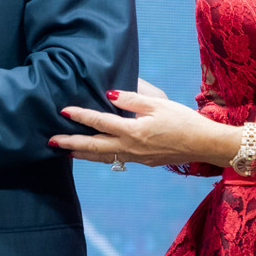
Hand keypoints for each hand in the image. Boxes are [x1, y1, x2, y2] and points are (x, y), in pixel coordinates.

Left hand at [48, 88, 240, 168]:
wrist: (205, 144)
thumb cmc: (184, 120)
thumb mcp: (159, 104)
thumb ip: (132, 99)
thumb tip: (109, 94)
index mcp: (133, 131)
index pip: (100, 122)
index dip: (80, 116)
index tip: (63, 111)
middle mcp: (131, 147)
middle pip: (94, 147)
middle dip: (70, 143)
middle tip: (50, 142)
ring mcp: (136, 158)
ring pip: (103, 157)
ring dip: (82, 154)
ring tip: (65, 151)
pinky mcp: (143, 162)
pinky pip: (116, 160)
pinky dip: (100, 158)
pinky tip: (95, 155)